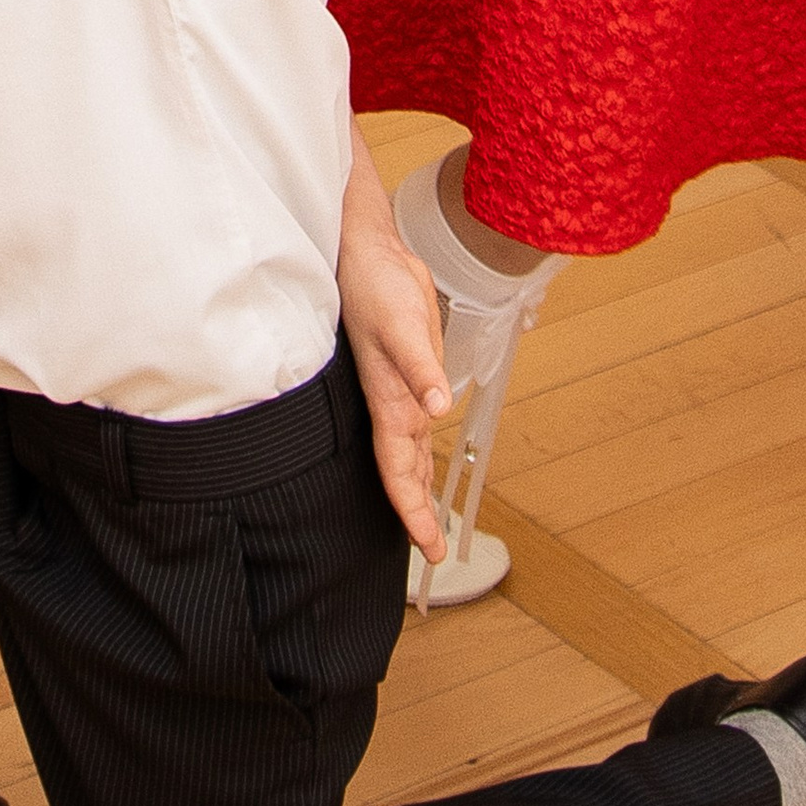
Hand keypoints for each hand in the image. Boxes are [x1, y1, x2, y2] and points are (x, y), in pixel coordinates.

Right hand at [338, 183, 451, 562]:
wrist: (367, 252)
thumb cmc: (377, 286)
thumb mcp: (404, 325)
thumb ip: (420, 368)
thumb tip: (437, 407)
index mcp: (390, 402)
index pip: (400, 472)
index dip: (413, 513)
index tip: (428, 549)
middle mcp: (395, 402)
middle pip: (404, 472)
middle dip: (417, 513)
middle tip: (433, 552)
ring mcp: (401, 387)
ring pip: (410, 450)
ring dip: (418, 485)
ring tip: (427, 519)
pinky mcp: (411, 368)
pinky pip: (416, 420)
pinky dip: (422, 446)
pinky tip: (425, 451)